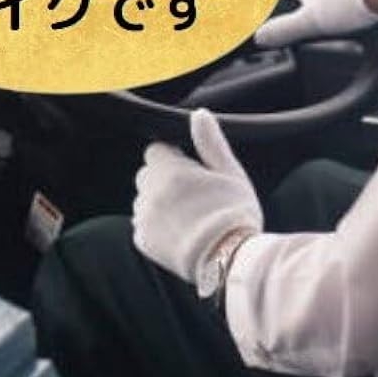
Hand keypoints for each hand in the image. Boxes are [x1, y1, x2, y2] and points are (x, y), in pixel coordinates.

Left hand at [133, 108, 261, 286]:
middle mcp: (151, 193)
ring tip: (188, 217)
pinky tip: (180, 233)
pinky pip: (142, 225)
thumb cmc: (235, 215)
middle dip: (163, 180)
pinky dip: (155, 227)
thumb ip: (210, 142)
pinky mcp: (143, 241)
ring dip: (158, 203)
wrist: (231, 262)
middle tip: (191, 195)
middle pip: (147, 175)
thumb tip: (199, 114)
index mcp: (170, 171)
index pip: (156, 151)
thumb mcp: (230, 173)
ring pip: (143, 201)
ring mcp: (144, 218)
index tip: (191, 171)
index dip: (173, 159)